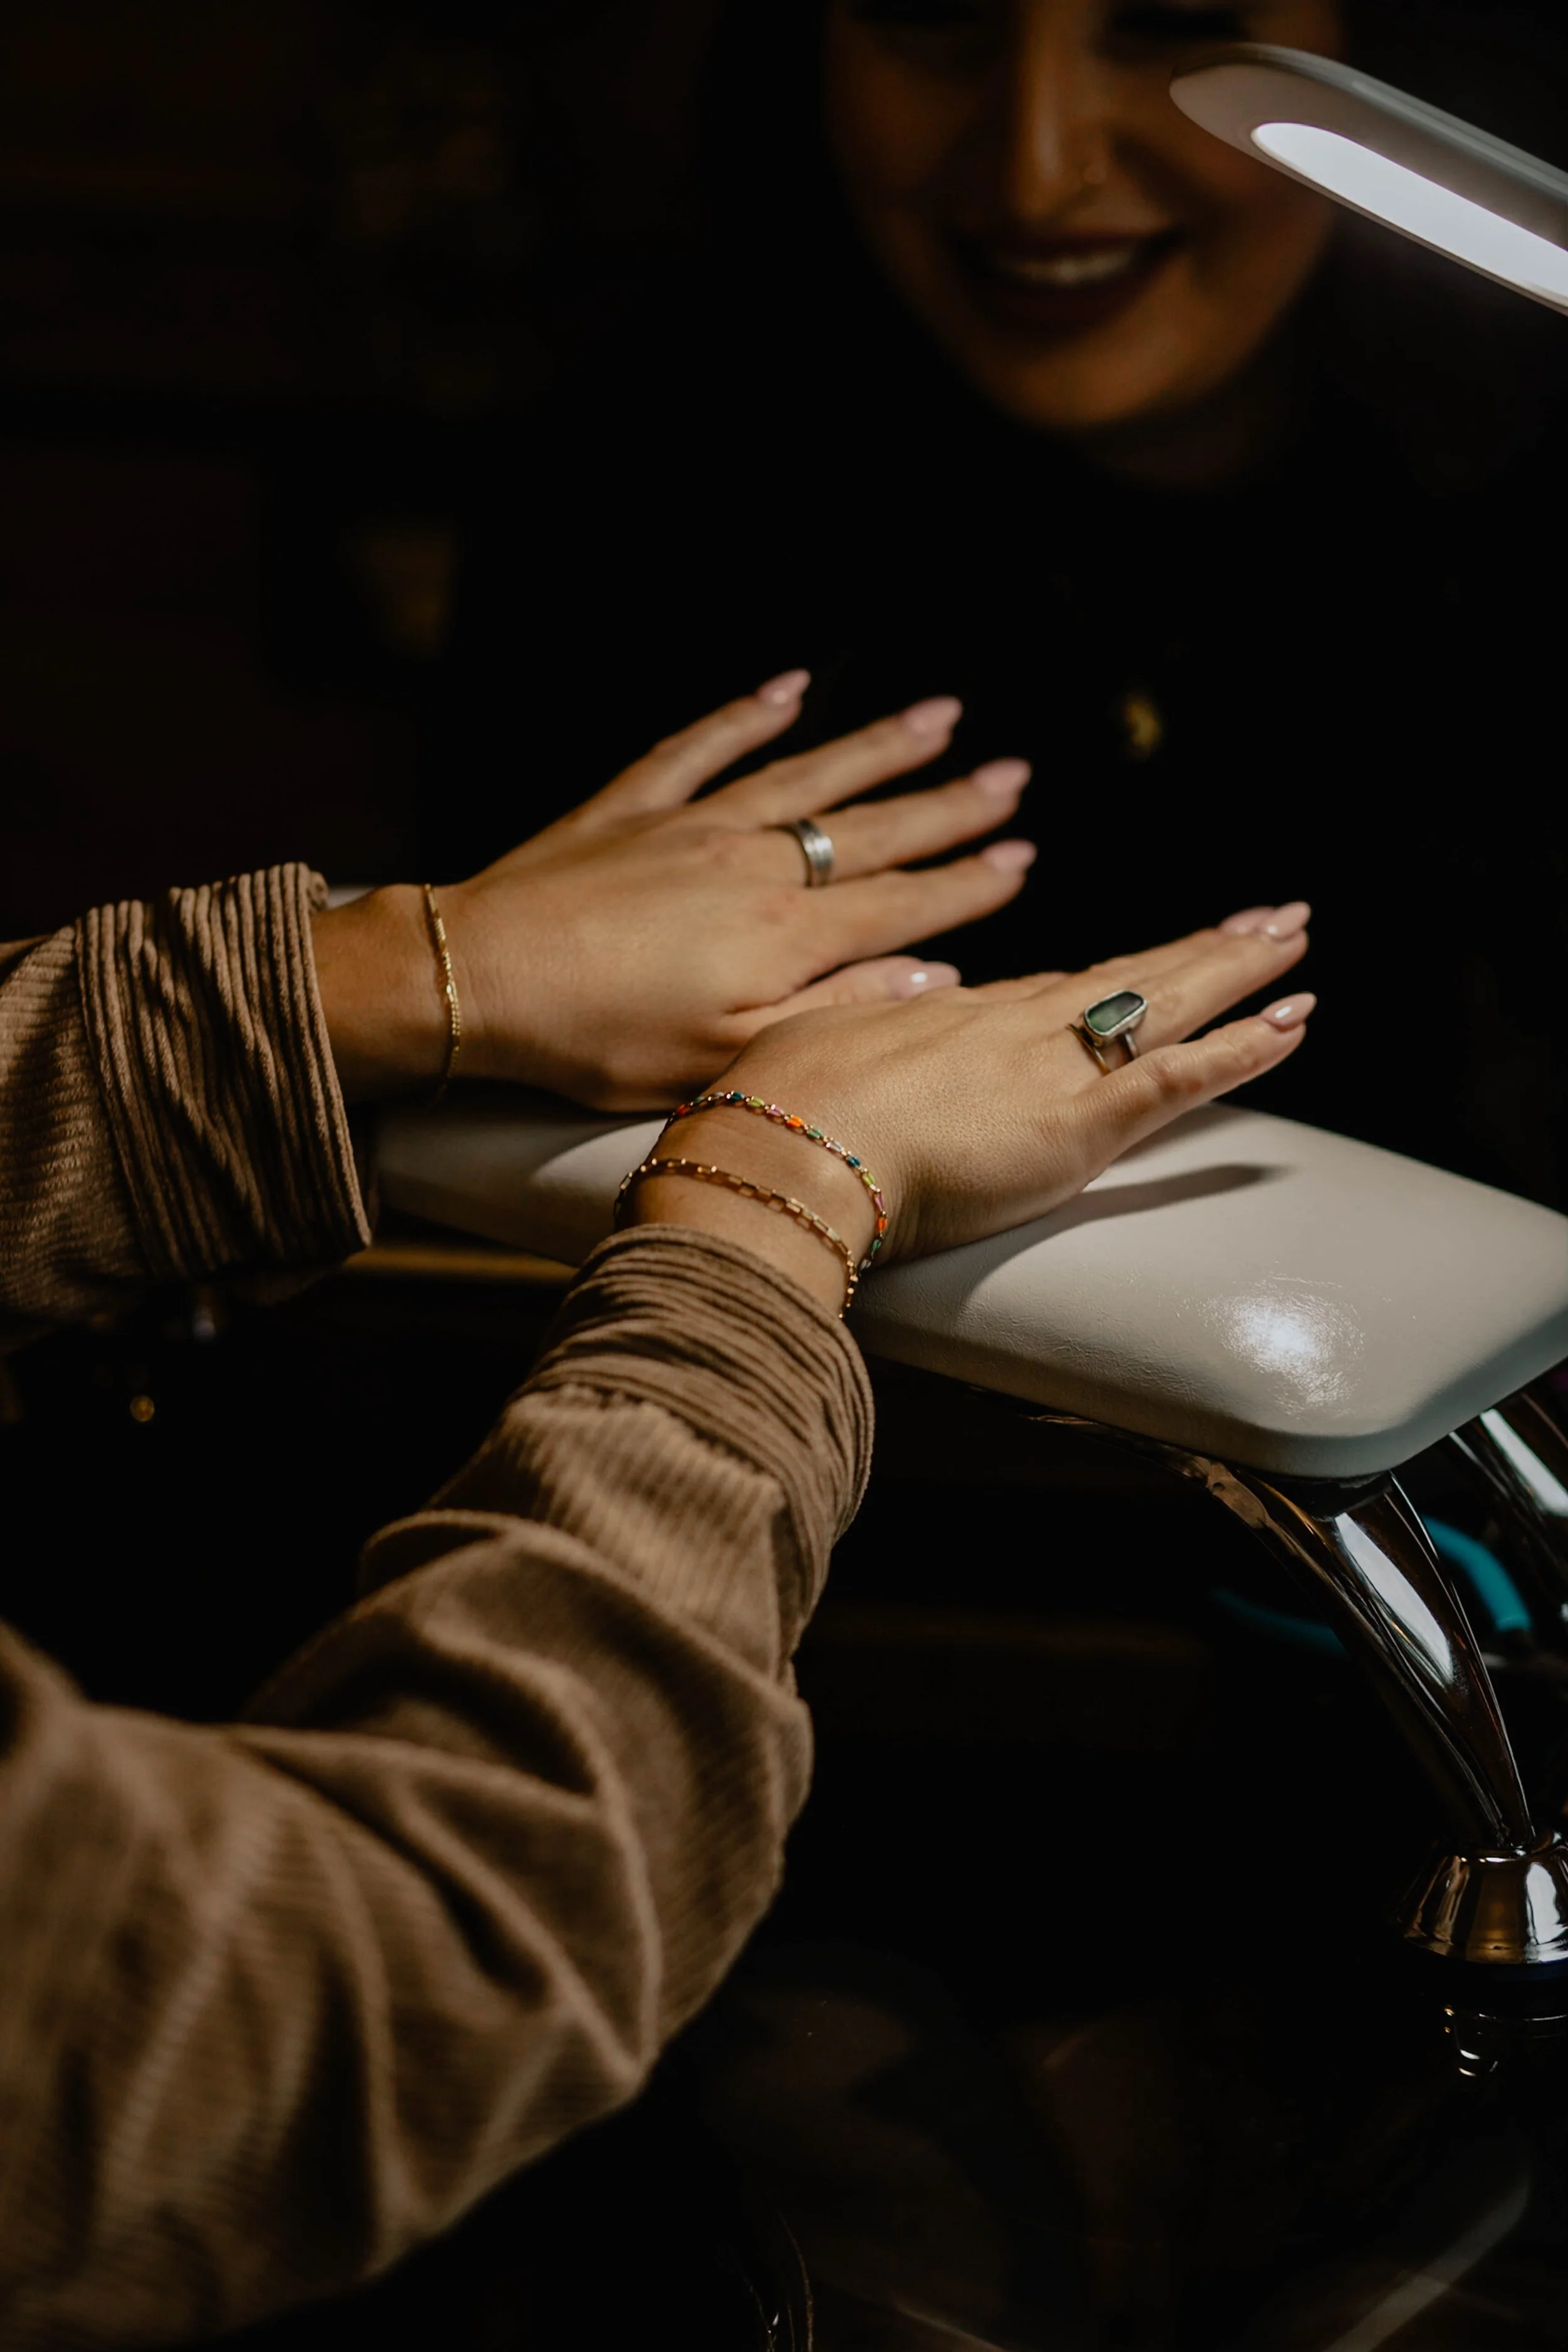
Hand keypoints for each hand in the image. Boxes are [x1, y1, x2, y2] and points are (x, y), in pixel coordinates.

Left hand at [312, 673, 1033, 1106]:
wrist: (477, 981)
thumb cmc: (599, 1040)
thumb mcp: (727, 1054)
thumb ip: (835, 1011)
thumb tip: (931, 977)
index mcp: (783, 936)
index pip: (902, 901)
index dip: (967, 884)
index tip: (1022, 858)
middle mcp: (753, 864)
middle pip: (872, 828)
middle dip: (949, 804)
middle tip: (1014, 777)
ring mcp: (692, 824)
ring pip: (806, 772)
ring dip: (878, 745)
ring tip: (941, 715)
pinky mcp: (632, 807)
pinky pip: (704, 744)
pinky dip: (749, 712)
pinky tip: (792, 687)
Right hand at [628, 909, 1314, 1311]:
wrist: (785, 1151)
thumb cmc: (778, 1110)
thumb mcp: (808, 1041)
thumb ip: (859, 1018)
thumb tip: (891, 991)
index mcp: (951, 1014)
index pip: (1054, 991)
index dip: (1111, 973)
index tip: (1151, 957)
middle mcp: (1014, 1027)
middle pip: (1126, 977)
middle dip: (1199, 948)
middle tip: (1266, 918)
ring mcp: (1051, 1069)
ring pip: (1164, 1006)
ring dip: (1235, 972)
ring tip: (1290, 940)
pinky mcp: (1077, 1125)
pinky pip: (1178, 1081)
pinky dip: (1239, 1051)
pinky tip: (1290, 1024)